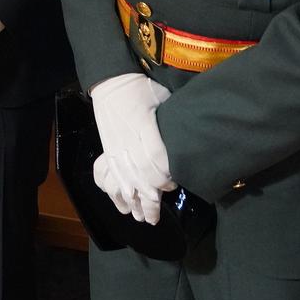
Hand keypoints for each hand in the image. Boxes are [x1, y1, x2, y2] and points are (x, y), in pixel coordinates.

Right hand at [90, 72, 173, 220]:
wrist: (112, 81)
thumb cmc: (142, 87)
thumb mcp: (163, 98)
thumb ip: (173, 121)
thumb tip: (192, 137)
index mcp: (144, 124)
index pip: (155, 157)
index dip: (165, 175)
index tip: (174, 182)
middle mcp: (128, 139)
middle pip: (140, 174)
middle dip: (150, 199)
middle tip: (157, 215)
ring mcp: (115, 145)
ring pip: (124, 179)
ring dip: (133, 201)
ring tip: (142, 218)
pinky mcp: (107, 148)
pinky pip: (111, 174)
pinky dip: (118, 191)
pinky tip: (124, 204)